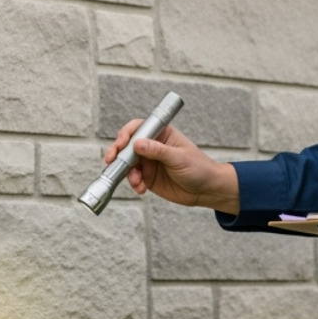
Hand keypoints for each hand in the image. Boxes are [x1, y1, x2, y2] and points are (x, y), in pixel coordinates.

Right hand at [103, 119, 239, 213]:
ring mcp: (149, 162)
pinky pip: (133, 179)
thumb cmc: (198, 168)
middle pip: (128, 145)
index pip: (139, 128)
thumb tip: (137, 143)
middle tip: (110, 161)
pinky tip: (141, 189)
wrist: (206, 190)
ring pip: (128, 164)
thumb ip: (158, 151)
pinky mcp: (148, 177)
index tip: (121, 144)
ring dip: (127, 172)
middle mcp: (152, 146)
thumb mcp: (179, 158)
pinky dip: (134, 184)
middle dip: (117, 153)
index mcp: (162, 134)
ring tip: (136, 182)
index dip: (126, 134)